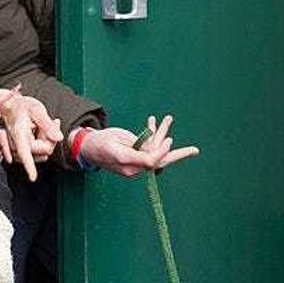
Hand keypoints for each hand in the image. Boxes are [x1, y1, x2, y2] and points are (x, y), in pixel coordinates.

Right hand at [0, 94, 62, 181]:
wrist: (9, 106)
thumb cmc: (21, 106)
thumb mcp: (36, 110)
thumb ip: (47, 124)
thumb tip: (58, 138)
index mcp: (20, 136)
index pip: (25, 154)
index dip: (29, 166)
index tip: (32, 178)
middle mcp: (17, 145)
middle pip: (42, 152)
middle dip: (50, 140)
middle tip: (53, 122)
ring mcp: (18, 149)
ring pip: (41, 153)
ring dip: (47, 141)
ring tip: (43, 126)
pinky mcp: (22, 150)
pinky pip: (37, 153)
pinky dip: (42, 143)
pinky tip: (41, 131)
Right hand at [79, 115, 199, 177]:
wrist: (88, 146)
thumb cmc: (100, 144)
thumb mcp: (117, 145)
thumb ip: (138, 150)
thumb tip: (156, 158)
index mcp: (130, 164)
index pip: (152, 161)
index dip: (162, 151)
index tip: (168, 139)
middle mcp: (136, 165)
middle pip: (161, 160)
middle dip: (178, 154)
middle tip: (195, 150)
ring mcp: (136, 160)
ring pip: (155, 147)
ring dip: (162, 131)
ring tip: (168, 118)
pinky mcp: (135, 153)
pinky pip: (149, 144)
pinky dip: (153, 132)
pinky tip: (155, 120)